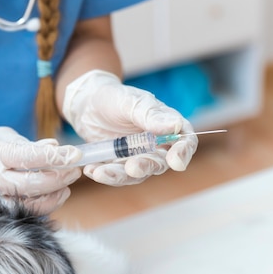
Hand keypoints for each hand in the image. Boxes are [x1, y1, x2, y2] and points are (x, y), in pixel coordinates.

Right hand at [0, 123, 81, 213]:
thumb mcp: (5, 136)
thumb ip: (31, 145)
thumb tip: (56, 148)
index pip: (30, 157)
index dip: (56, 157)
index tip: (76, 153)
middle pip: (35, 183)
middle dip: (60, 176)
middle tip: (76, 167)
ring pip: (34, 202)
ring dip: (57, 192)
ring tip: (69, 179)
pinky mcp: (1, 208)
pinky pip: (29, 210)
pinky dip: (48, 203)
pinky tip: (60, 192)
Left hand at [62, 70, 197, 185]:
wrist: (87, 103)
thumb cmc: (114, 97)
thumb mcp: (130, 101)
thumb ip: (150, 115)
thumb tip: (176, 126)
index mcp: (166, 124)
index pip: (185, 140)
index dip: (183, 152)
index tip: (176, 162)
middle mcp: (156, 144)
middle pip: (160, 163)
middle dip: (145, 167)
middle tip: (131, 167)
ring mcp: (138, 156)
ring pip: (136, 173)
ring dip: (120, 175)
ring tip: (100, 172)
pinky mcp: (120, 164)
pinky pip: (116, 174)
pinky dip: (104, 174)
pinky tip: (90, 169)